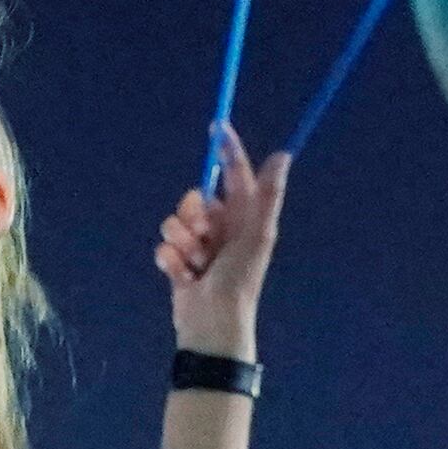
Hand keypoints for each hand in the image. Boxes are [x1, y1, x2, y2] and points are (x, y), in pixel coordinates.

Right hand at [155, 128, 293, 358]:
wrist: (213, 323)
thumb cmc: (241, 280)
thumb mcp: (259, 233)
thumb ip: (267, 195)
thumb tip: (283, 155)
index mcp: (243, 217)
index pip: (234, 174)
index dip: (227, 149)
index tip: (216, 125)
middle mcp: (222, 227)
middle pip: (195, 198)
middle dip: (193, 214)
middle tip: (204, 235)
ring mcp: (198, 245)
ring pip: (175, 222)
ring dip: (181, 242)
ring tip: (195, 264)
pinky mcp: (178, 263)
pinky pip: (164, 247)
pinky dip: (171, 261)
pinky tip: (183, 277)